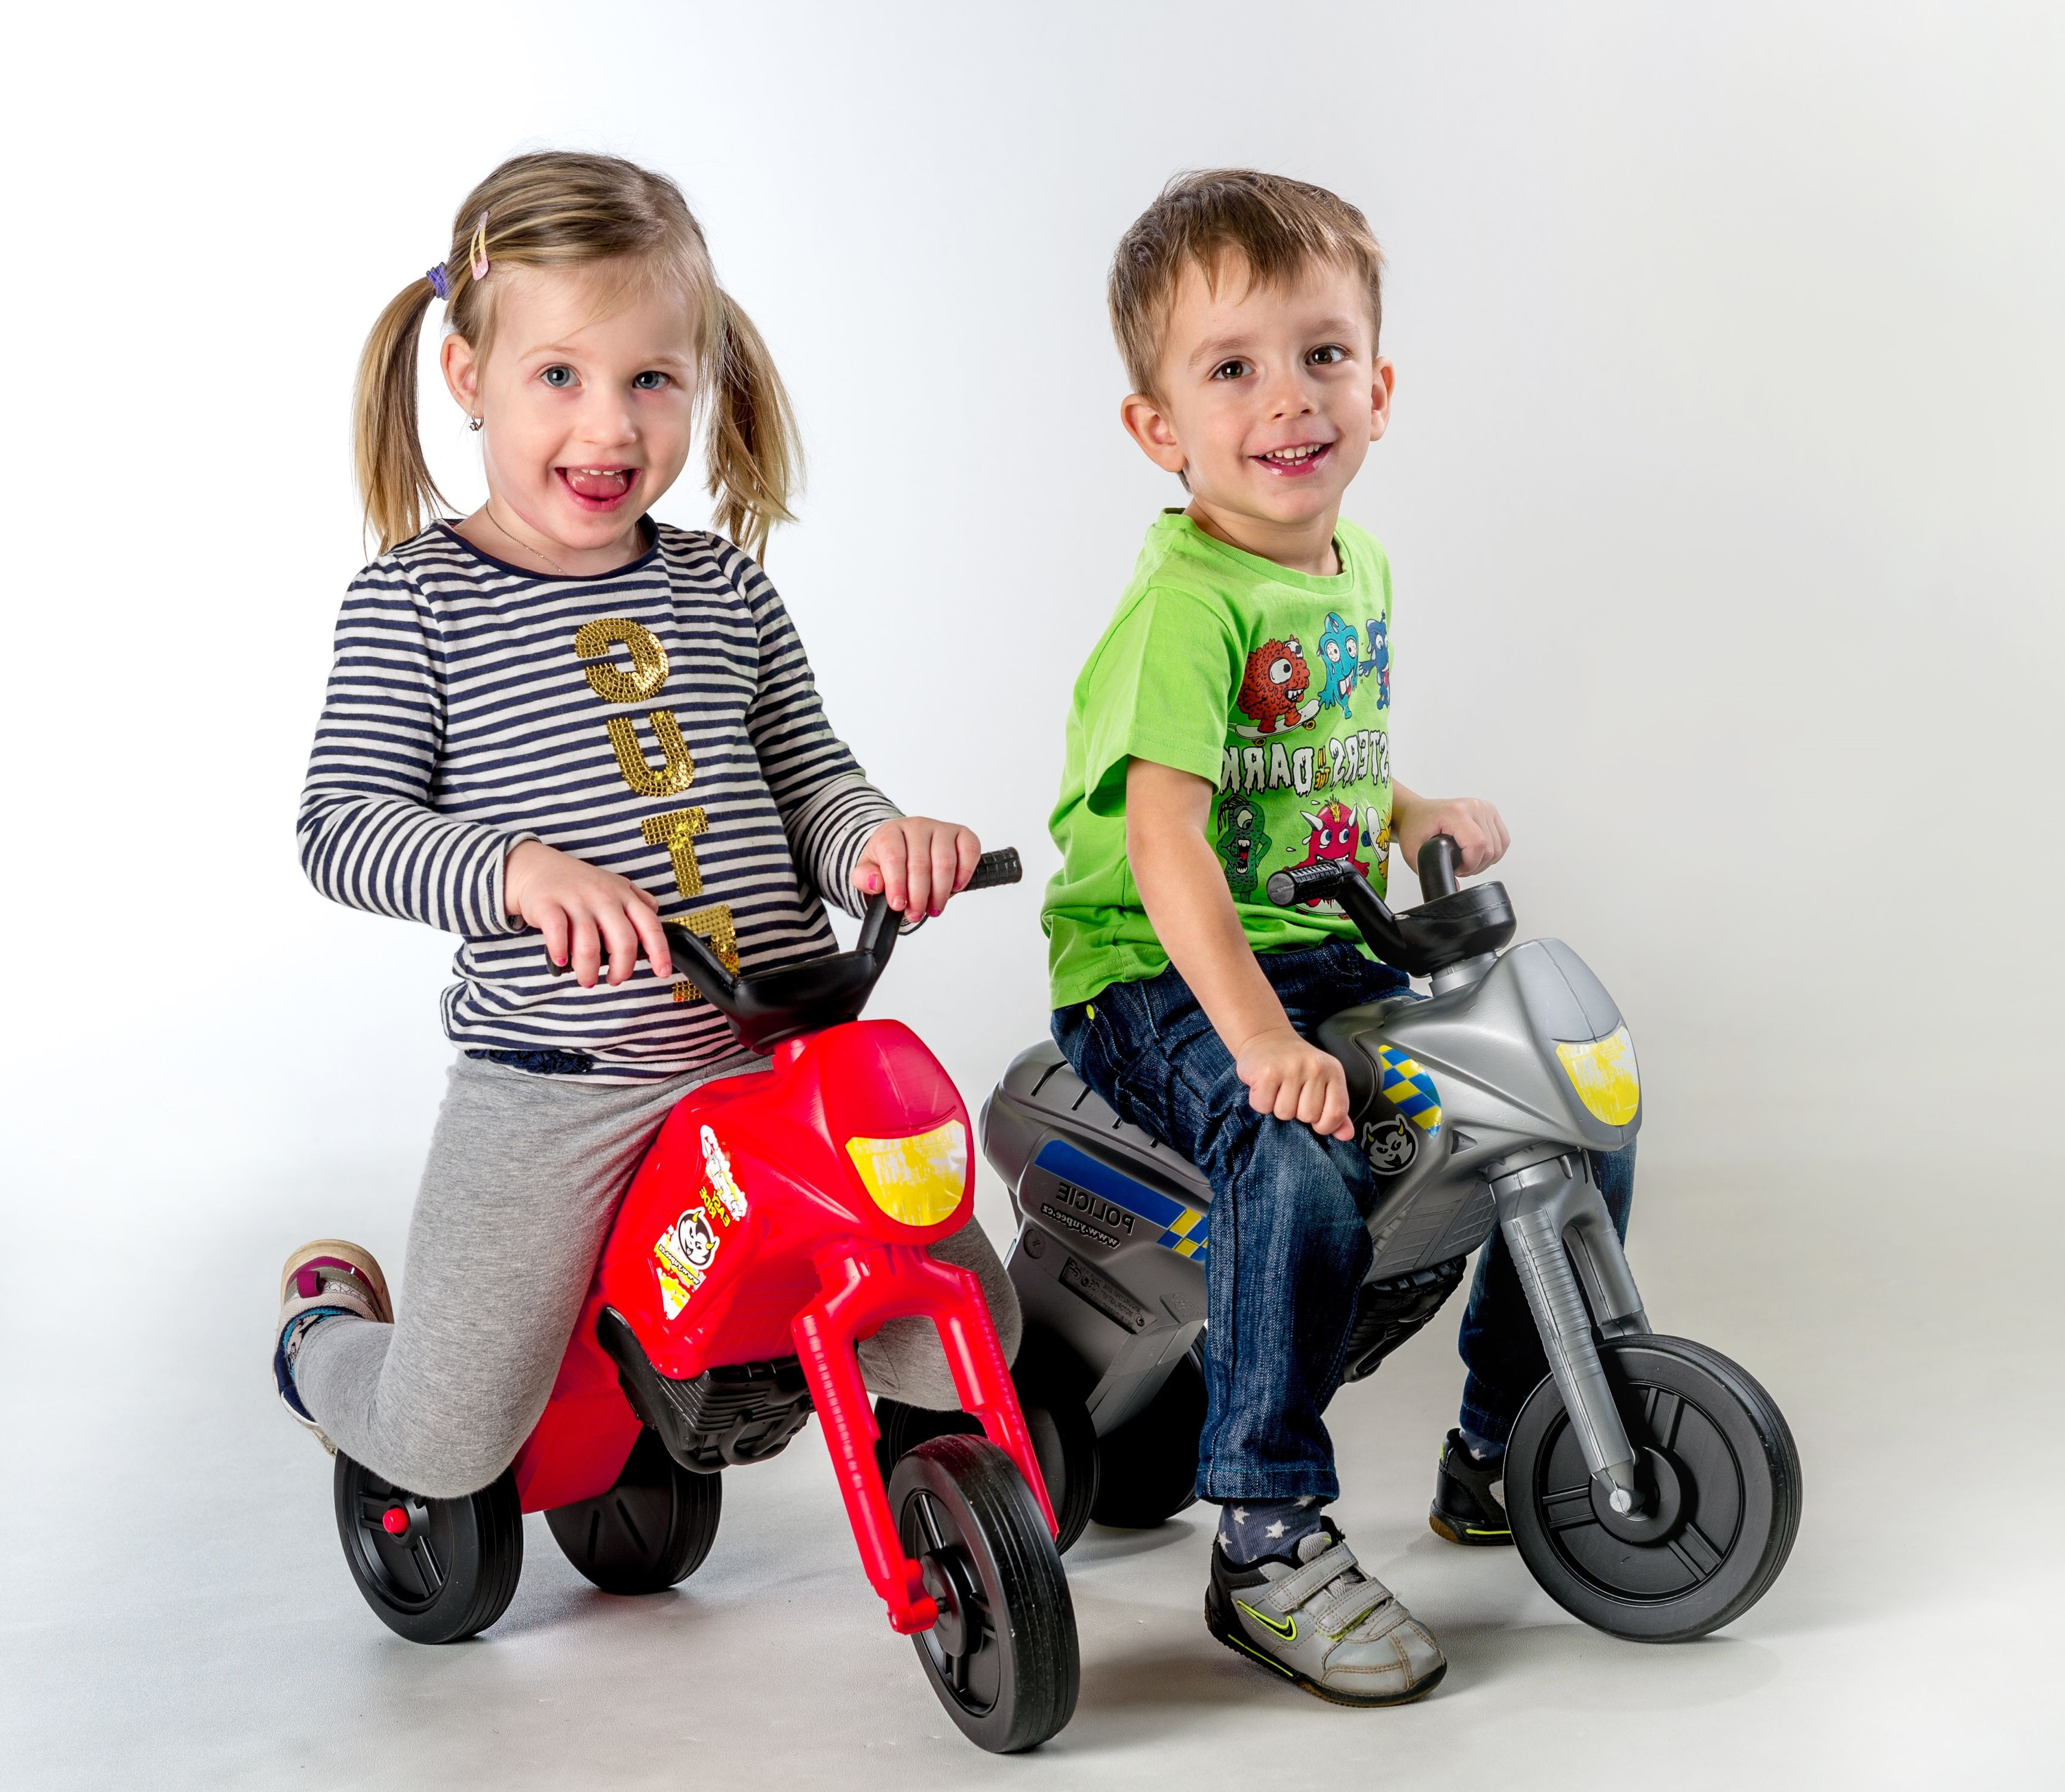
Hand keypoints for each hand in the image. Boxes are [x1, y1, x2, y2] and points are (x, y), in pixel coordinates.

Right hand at [505, 839, 671, 987]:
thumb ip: (639, 901)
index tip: (662, 972)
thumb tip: (657, 918)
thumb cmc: (581, 884)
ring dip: (589, 971)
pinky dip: (560, 953)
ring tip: (587, 979)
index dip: (659, 952)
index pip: (650, 926)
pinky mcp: (548, 905)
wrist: (538, 867)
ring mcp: (576, 900)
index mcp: (624, 895)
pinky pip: (557, 933)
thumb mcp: (616, 885)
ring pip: (589, 945)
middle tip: (614, 980)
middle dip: (622, 969)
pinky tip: (562, 962)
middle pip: (623, 942)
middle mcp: (603, 897)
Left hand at [852, 817, 980, 917]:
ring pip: (945, 861)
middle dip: (919, 895)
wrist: (906, 847)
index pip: (894, 857)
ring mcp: (941, 829)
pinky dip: (965, 872)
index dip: (897, 884)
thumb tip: (876, 883)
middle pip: (920, 863)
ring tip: (934, 908)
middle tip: (916, 913)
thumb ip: (865, 878)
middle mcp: (917, 826)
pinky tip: (955, 888)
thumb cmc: (888, 861)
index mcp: (891, 833)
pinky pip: (969, 850)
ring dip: (941, 891)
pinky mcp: (962, 834)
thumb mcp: (869, 871)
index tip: (898, 905)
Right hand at [1234, 1026, 1354, 1140]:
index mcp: (1333, 1071)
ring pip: (1284, 1114)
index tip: (1314, 1118)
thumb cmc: (1294, 1065)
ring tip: (1276, 1088)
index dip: (1324, 1125)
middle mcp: (1315, 1067)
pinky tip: (1263, 1087)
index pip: (1336, 1112)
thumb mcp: (1322, 1082)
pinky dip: (1260, 1102)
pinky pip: (1263, 1106)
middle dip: (1295, 1112)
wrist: (1266, 1037)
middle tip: (1289, 1093)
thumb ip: (1335, 1109)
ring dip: (1276, 1107)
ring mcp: (1291, 1068)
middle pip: (1308, 1116)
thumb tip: (1347, 1136)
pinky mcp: (1267, 1072)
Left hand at [1393, 792, 1509, 880]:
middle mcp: (1474, 806)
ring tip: (1464, 859)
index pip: (1478, 844)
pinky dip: (1492, 852)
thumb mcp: (1414, 853)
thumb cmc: (1414, 828)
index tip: (1455, 868)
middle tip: (1457, 865)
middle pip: (1490, 848)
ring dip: (1484, 860)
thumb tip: (1455, 888)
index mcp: (1455, 812)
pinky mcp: (1491, 812)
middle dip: (1475, 865)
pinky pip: (1503, 840)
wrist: (1417, 813)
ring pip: (1499, 847)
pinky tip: (1475, 853)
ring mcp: (1484, 807)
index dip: (1470, 864)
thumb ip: (1433, 871)